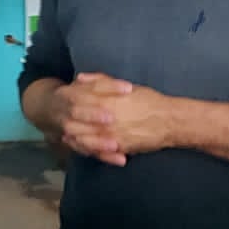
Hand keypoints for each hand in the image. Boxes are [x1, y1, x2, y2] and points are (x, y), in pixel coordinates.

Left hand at [55, 73, 175, 165]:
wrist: (169, 120)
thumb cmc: (149, 100)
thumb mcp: (123, 86)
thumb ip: (101, 81)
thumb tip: (80, 78)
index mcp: (104, 100)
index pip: (77, 102)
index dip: (67, 104)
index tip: (62, 104)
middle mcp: (104, 118)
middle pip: (76, 122)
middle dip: (67, 122)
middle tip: (60, 123)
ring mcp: (110, 134)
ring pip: (83, 138)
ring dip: (73, 137)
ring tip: (66, 136)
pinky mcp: (118, 147)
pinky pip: (96, 150)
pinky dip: (86, 149)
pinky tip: (82, 147)